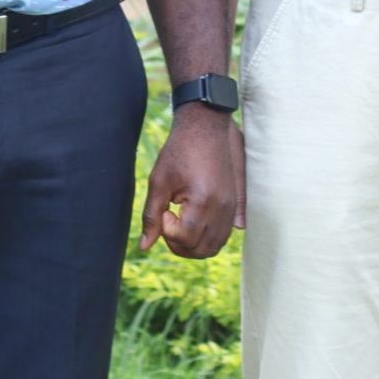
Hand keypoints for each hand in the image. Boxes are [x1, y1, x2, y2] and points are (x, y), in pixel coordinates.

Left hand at [141, 102, 241, 258]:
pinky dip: (207, 237)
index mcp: (203, 201)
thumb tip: (144, 246)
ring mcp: (231, 208)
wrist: (205, 128)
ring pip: (214, 247)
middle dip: (179, 244)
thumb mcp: (159, 182)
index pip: (185, 238)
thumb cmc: (179, 151)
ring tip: (180, 224)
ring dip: (194, 245)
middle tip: (168, 222)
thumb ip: (151, 216)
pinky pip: (223, 235)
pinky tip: (193, 220)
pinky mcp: (234, 205)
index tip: (164, 211)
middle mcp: (222, 208)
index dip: (167, 231)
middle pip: (201, 250)